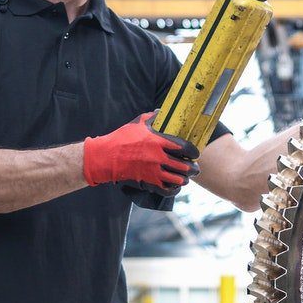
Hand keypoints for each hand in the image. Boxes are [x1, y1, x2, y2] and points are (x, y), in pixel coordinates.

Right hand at [83, 114, 198, 189]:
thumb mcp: (138, 122)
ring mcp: (153, 171)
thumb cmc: (122, 137)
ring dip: (185, 179)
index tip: (195, 153)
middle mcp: (158, 157)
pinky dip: (174, 189)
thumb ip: (153, 117)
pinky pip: (167, 189)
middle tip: (196, 167)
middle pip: (185, 166)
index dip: (193, 152)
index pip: (184, 148)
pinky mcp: (148, 182)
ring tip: (187, 177)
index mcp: (158, 141)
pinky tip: (176, 186)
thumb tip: (162, 112)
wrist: (107, 155)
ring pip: (178, 179)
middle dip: (193, 168)